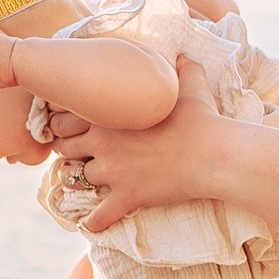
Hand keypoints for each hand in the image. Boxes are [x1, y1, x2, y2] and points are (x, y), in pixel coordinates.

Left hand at [59, 73, 231, 228]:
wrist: (214, 154)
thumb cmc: (201, 118)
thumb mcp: (190, 84)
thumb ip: (180, 67)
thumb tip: (183, 56)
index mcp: (109, 114)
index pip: (64, 119)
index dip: (65, 124)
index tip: (73, 127)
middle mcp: (103, 143)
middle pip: (63, 148)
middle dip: (68, 151)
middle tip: (77, 153)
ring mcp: (113, 172)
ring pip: (76, 178)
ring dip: (80, 180)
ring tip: (87, 181)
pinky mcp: (128, 197)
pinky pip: (98, 216)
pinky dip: (93, 221)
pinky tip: (91, 222)